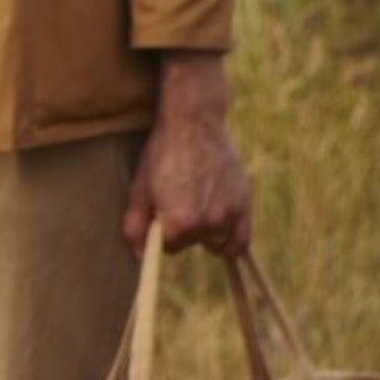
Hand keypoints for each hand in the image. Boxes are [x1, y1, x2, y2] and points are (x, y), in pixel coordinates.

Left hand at [122, 51, 250, 256]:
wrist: (195, 124)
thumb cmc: (161, 155)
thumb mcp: (139, 189)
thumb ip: (135, 227)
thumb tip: (141, 256)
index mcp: (180, 223)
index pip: (168, 247)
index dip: (161, 231)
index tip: (160, 212)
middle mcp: (209, 224)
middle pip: (191, 243)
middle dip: (182, 229)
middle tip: (179, 199)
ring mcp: (230, 216)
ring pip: (214, 242)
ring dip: (205, 232)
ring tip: (198, 204)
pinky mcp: (245, 206)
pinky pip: (240, 242)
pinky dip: (230, 243)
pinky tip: (220, 231)